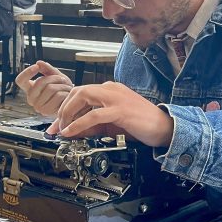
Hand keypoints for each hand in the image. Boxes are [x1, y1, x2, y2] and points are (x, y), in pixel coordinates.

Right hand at [15, 61, 72, 115]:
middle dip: (54, 77)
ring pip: (50, 88)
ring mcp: (37, 106)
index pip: (20, 80)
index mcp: (29, 89)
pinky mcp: (46, 112)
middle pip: (40, 82)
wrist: (69, 103)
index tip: (37, 67)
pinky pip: (57, 96)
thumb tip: (39, 62)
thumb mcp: (55, 76)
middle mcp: (31, 98)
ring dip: (62, 85)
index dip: (27, 72)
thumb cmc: (61, 89)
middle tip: (62, 79)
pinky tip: (67, 95)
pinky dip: (65, 92)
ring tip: (66, 87)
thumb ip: (47, 69)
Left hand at [48, 82, 173, 147]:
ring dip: (68, 113)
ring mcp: (116, 98)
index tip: (58, 124)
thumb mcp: (111, 124)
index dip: (66, 107)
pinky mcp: (120, 110)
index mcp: (110, 90)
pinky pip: (93, 115)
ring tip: (62, 128)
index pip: (81, 93)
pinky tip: (70, 131)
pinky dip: (78, 123)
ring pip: (83, 97)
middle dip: (63, 108)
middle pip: (78, 91)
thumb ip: (92, 126)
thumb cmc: (141, 125)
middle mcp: (112, 89)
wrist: (164, 127)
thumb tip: (73, 131)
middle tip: (57, 126)